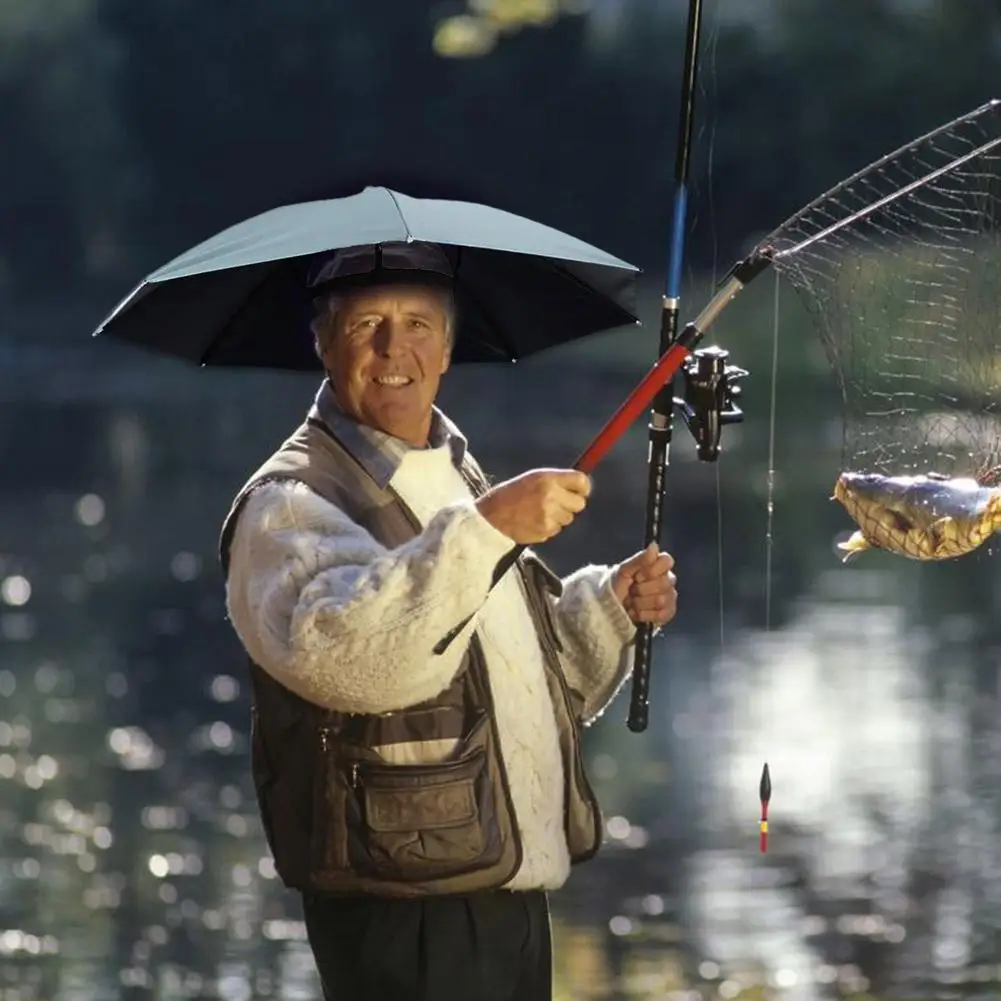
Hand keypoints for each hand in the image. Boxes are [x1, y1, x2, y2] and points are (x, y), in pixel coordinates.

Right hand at [475, 468, 591, 544]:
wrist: (491, 514)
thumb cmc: (512, 493)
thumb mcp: (533, 478)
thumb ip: (557, 481)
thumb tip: (583, 486)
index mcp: (548, 479)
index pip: (581, 481)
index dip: (583, 487)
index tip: (580, 491)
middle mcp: (551, 496)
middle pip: (580, 503)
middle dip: (571, 504)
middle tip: (558, 503)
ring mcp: (548, 516)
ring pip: (568, 519)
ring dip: (558, 517)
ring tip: (539, 512)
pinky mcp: (545, 531)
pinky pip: (556, 530)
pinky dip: (548, 527)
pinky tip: (533, 521)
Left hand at [611, 544, 676, 626]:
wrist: (610, 609)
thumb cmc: (616, 587)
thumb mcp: (623, 571)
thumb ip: (639, 559)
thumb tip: (654, 545)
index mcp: (657, 566)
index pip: (667, 560)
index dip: (651, 570)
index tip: (637, 576)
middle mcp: (667, 580)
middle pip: (664, 582)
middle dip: (641, 589)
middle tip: (631, 590)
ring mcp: (669, 597)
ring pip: (661, 600)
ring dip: (640, 603)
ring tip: (632, 602)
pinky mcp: (667, 613)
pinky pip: (661, 614)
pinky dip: (643, 614)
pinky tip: (636, 612)